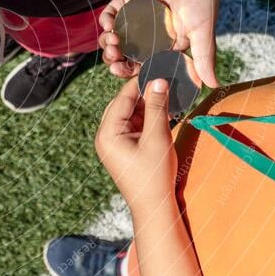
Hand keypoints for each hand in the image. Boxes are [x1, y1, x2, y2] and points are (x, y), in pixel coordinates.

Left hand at [95, 77, 177, 215]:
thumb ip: (157, 107)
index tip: (158, 69)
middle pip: (124, 104)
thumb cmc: (154, 175)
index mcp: (107, 133)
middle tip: (165, 79)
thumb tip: (158, 80)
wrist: (154, 207)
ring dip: (148, 105)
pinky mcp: (124, 149)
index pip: (122, 99)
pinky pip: (135, 126)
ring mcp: (114, 143)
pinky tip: (165, 110)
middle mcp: (105, 136)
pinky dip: (149, 118)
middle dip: (144, 93)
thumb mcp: (157, 138)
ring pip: (131, 114)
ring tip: (168, 93)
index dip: (140, 82)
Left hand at [98, 0, 223, 87]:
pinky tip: (109, 24)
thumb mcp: (202, 30)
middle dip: (115, 61)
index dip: (129, 73)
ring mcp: (136, 19)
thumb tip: (214, 85)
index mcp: (164, 47)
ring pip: (114, 39)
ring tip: (112, 41)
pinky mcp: (127, 2)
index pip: (142, 67)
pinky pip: (110, 16)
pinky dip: (106, 21)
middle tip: (114, 59)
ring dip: (107, 44)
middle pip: (124, 56)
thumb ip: (204, 57)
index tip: (123, 71)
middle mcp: (147, 36)